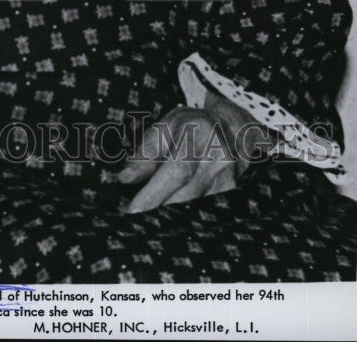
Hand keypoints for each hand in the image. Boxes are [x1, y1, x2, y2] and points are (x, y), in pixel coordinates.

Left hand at [118, 92, 273, 213]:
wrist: (230, 127)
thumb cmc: (189, 127)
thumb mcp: (164, 128)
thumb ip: (145, 154)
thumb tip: (125, 178)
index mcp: (197, 138)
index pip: (176, 171)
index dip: (155, 194)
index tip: (134, 212)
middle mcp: (217, 159)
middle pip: (188, 195)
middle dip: (161, 212)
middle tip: (137, 225)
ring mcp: (228, 179)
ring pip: (198, 209)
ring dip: (174, 221)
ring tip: (152, 228)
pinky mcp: (232, 194)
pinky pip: (208, 213)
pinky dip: (189, 221)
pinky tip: (173, 228)